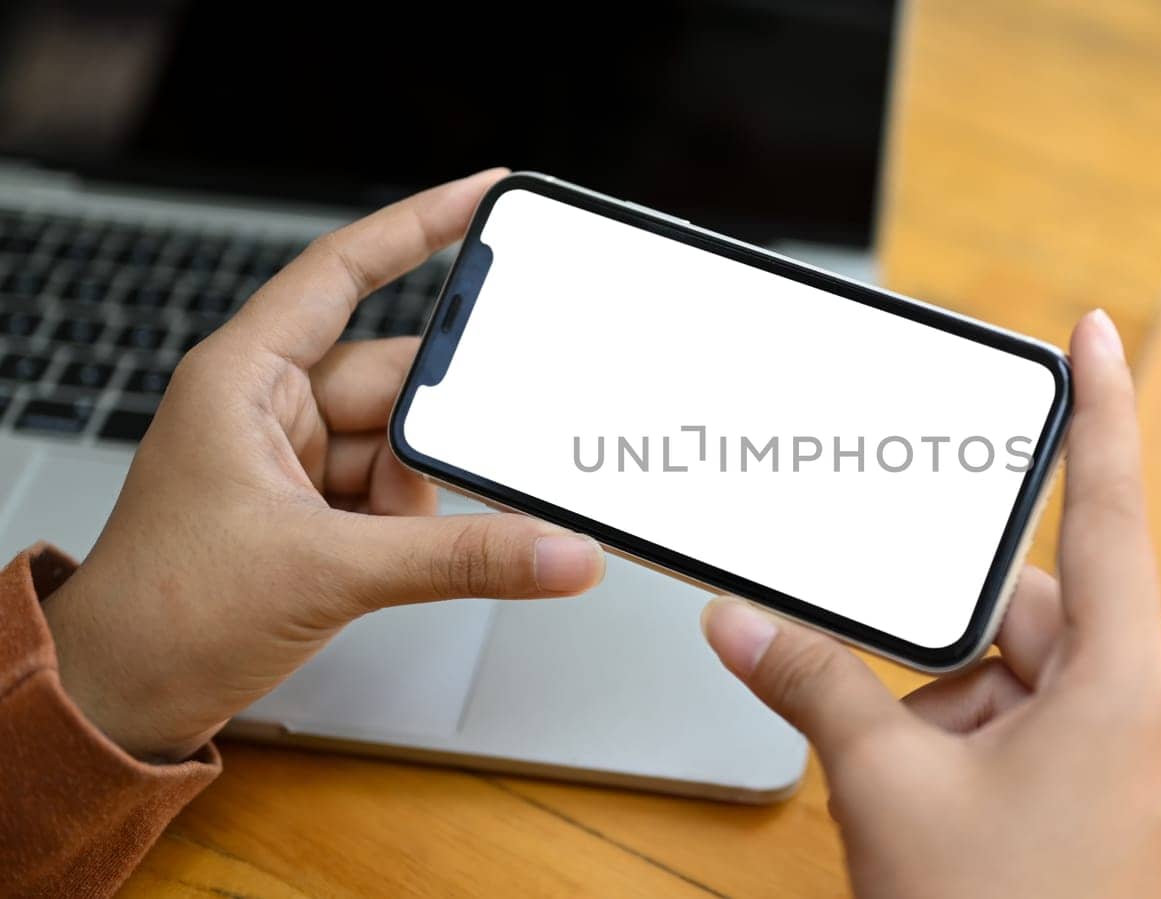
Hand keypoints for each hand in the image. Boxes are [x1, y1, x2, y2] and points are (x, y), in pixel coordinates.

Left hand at [43, 170, 604, 761]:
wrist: (125, 699)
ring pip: (406, 444)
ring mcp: (296, 460)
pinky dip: (418, 522)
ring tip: (389, 544)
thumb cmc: (164, 613)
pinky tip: (398, 557)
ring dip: (422, 496)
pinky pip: (398, 492)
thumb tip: (558, 550)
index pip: (341, 271)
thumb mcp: (327, 572)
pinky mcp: (317, 511)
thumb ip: (459, 558)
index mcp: (244, 377)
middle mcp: (270, 406)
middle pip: (397, 378)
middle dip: (437, 429)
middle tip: (487, 451)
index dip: (416, 225)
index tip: (485, 195)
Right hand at [702, 309, 1160, 898]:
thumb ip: (815, 685)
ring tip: (908, 782)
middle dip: (949, 650)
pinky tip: (930, 799)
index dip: (1104, 412)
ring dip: (953, 707)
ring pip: (1027, 677)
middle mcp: (1151, 716)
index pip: (1114, 513)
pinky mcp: (1116, 798)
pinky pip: (1040, 726)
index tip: (1101, 331)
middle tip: (894, 711)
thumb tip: (740, 620)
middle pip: (1035, 616)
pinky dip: (976, 739)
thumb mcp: (889, 788)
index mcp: (1126, 690)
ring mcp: (1138, 763)